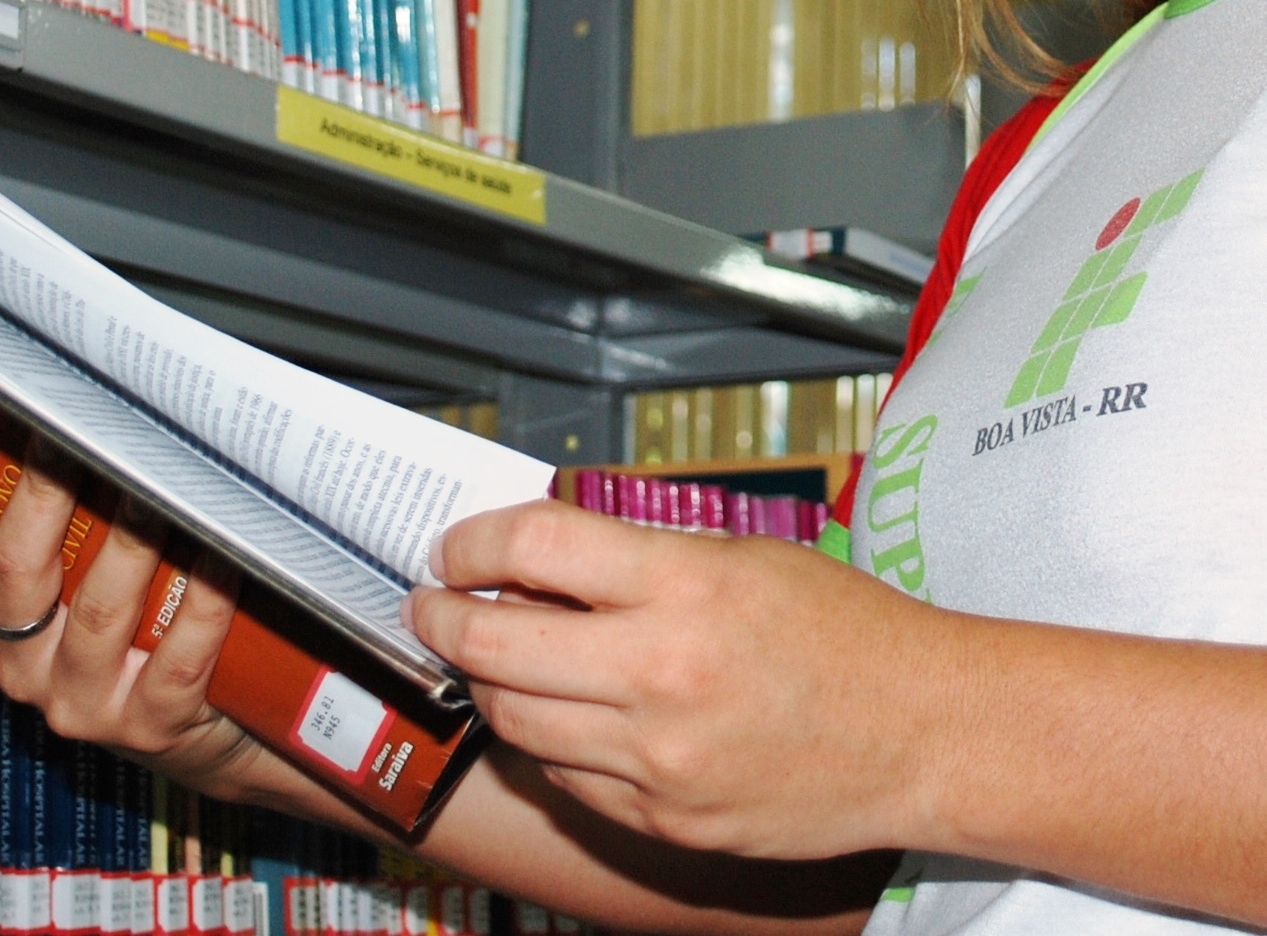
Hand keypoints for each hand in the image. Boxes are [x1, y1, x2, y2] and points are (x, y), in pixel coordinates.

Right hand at [0, 406, 298, 798]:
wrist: (206, 743)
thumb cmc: (139, 643)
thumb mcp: (79, 591)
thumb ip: (64, 528)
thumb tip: (75, 421)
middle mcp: (23, 664)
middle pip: (14, 567)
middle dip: (46, 490)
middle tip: (78, 433)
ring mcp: (83, 701)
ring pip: (101, 608)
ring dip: (134, 539)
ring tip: (162, 486)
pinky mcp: (150, 723)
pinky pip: (178, 653)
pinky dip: (206, 600)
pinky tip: (225, 556)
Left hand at [406, 499, 951, 861]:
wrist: (930, 734)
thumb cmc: (845, 633)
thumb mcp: (739, 557)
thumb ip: (631, 560)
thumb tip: (527, 563)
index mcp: (685, 586)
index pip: (530, 547)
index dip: (471, 543)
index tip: (454, 550)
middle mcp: (662, 674)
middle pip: (492, 642)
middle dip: (441, 617)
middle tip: (433, 604)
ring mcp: (659, 760)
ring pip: (515, 718)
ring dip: (486, 681)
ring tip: (493, 656)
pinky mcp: (666, 821)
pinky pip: (565, 778)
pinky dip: (546, 740)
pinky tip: (561, 712)